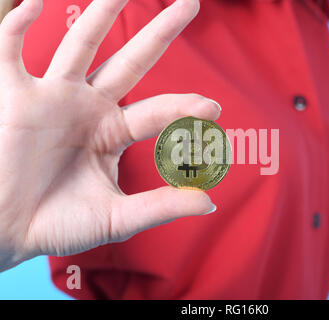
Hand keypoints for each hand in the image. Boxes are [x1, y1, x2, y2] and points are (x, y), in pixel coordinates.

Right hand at [0, 0, 218, 271]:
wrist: (7, 231)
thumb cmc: (59, 223)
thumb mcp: (118, 217)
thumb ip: (161, 206)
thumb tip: (209, 201)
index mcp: (112, 132)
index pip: (157, 111)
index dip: (183, 108)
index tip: (213, 109)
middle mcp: (88, 106)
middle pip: (130, 61)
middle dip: (159, 34)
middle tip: (190, 3)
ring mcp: (53, 96)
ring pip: (80, 45)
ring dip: (101, 14)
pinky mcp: (15, 95)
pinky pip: (12, 51)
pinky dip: (18, 27)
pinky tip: (37, 5)